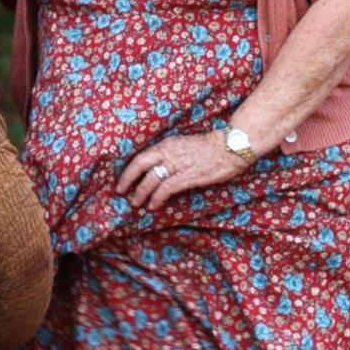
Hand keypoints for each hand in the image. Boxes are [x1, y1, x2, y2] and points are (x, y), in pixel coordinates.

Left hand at [115, 130, 250, 209]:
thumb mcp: (184, 145)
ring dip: (141, 193)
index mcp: (167, 144)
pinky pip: (165, 189)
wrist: (230, 147)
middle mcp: (168, 152)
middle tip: (120, 192)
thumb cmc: (209, 148)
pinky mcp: (187, 176)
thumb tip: (157, 169)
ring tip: (136, 203)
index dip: (129, 169)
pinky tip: (153, 206)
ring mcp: (177, 164)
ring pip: (150, 179)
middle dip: (128, 180)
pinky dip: (156, 198)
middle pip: (140, 164)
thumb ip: (170, 154)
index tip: (122, 180)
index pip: (141, 156)